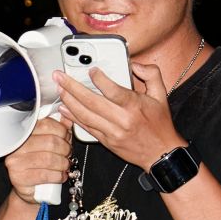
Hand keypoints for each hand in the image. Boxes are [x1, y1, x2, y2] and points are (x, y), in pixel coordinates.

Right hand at [4, 115, 73, 207]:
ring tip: (65, 166)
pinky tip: (61, 176)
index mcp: (23, 132)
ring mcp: (15, 162)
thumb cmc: (40, 164)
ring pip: (49, 159)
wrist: (30, 188)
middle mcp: (16, 146)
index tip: (67, 138)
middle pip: (50, 142)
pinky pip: (45, 175)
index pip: (46, 124)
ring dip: (63, 163)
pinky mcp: (18, 178)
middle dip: (65, 149)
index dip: (62, 131)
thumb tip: (68, 119)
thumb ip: (58, 130)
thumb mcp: (49, 144)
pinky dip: (58, 176)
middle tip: (68, 154)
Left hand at [52, 62, 184, 172]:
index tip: (90, 70)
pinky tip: (64, 109)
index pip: (112, 90)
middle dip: (72, 87)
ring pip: (85, 115)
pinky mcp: (106, 141)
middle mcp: (122, 120)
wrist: (161, 154)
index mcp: (134, 106)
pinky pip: (86, 128)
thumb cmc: (160, 125)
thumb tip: (134, 64)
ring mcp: (112, 132)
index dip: (99, 79)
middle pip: (91, 102)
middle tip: (60, 77)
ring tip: (59, 89)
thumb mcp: (161, 95)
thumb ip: (151, 74)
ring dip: (69, 101)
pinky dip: (73, 118)